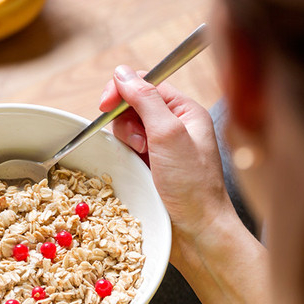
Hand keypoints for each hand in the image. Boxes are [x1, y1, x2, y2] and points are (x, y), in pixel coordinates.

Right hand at [100, 65, 233, 262]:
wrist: (198, 231)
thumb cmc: (192, 185)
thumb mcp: (168, 134)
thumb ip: (145, 99)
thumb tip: (122, 72)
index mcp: (186, 111)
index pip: (148, 83)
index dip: (123, 90)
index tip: (105, 105)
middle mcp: (176, 125)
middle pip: (133, 105)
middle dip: (126, 120)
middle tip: (138, 142)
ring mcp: (163, 146)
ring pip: (127, 127)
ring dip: (126, 140)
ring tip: (142, 158)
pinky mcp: (151, 165)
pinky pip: (126, 149)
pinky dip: (125, 155)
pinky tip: (136, 168)